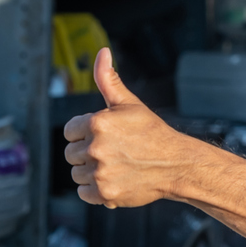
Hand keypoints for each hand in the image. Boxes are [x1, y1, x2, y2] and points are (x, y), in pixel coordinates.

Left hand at [63, 48, 189, 208]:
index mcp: (97, 123)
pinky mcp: (105, 194)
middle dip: (87, 152)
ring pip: (77, 174)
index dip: (84, 133)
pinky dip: (94, 190)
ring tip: (114, 166)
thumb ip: (108, 79)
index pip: (69, 131)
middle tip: (112, 152)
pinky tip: (112, 180)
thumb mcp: (129, 103)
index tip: (103, 136)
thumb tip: (102, 52)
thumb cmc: (152, 132)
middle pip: (71, 153)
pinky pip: (83, 193)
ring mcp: (100, 172)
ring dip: (91, 172)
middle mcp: (96, 148)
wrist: (175, 164)